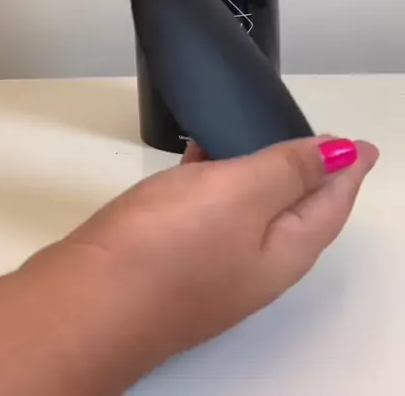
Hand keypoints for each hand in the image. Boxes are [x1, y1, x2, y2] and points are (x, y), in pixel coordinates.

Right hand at [29, 134, 377, 392]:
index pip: (332, 202)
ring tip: (262, 137)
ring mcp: (212, 263)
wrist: (84, 305)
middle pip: (298, 209)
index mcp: (284, 250)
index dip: (347, 167)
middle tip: (322, 142)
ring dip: (265, 172)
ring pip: (252, 207)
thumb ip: (290, 170)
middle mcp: (255, 263)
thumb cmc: (166, 249)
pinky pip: (210, 209)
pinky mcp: (173, 256)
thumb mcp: (241, 193)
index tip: (359, 143)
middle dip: (314, 174)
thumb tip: (342, 154)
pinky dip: (217, 178)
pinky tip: (197, 157)